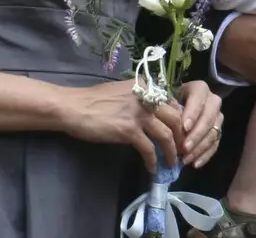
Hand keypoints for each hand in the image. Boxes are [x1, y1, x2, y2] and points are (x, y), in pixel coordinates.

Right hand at [59, 79, 187, 172]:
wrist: (73, 107)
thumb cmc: (95, 100)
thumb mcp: (125, 92)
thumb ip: (142, 99)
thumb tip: (157, 113)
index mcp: (148, 86)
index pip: (173, 104)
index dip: (180, 120)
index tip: (181, 133)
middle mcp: (148, 98)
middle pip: (176, 119)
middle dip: (182, 137)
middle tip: (182, 150)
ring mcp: (139, 114)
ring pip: (166, 135)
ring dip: (172, 151)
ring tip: (172, 163)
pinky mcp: (129, 131)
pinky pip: (148, 148)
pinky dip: (153, 160)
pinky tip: (152, 168)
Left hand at [175, 80, 223, 168]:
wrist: (180, 104)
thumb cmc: (170, 101)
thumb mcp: (167, 98)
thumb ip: (169, 106)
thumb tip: (167, 120)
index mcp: (199, 89)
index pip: (198, 99)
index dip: (192, 113)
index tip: (184, 128)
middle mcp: (213, 101)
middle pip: (208, 118)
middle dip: (196, 135)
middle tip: (184, 148)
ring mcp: (218, 116)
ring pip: (213, 132)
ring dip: (199, 148)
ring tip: (186, 159)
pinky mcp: (218, 130)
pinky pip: (216, 144)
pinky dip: (206, 155)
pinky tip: (195, 164)